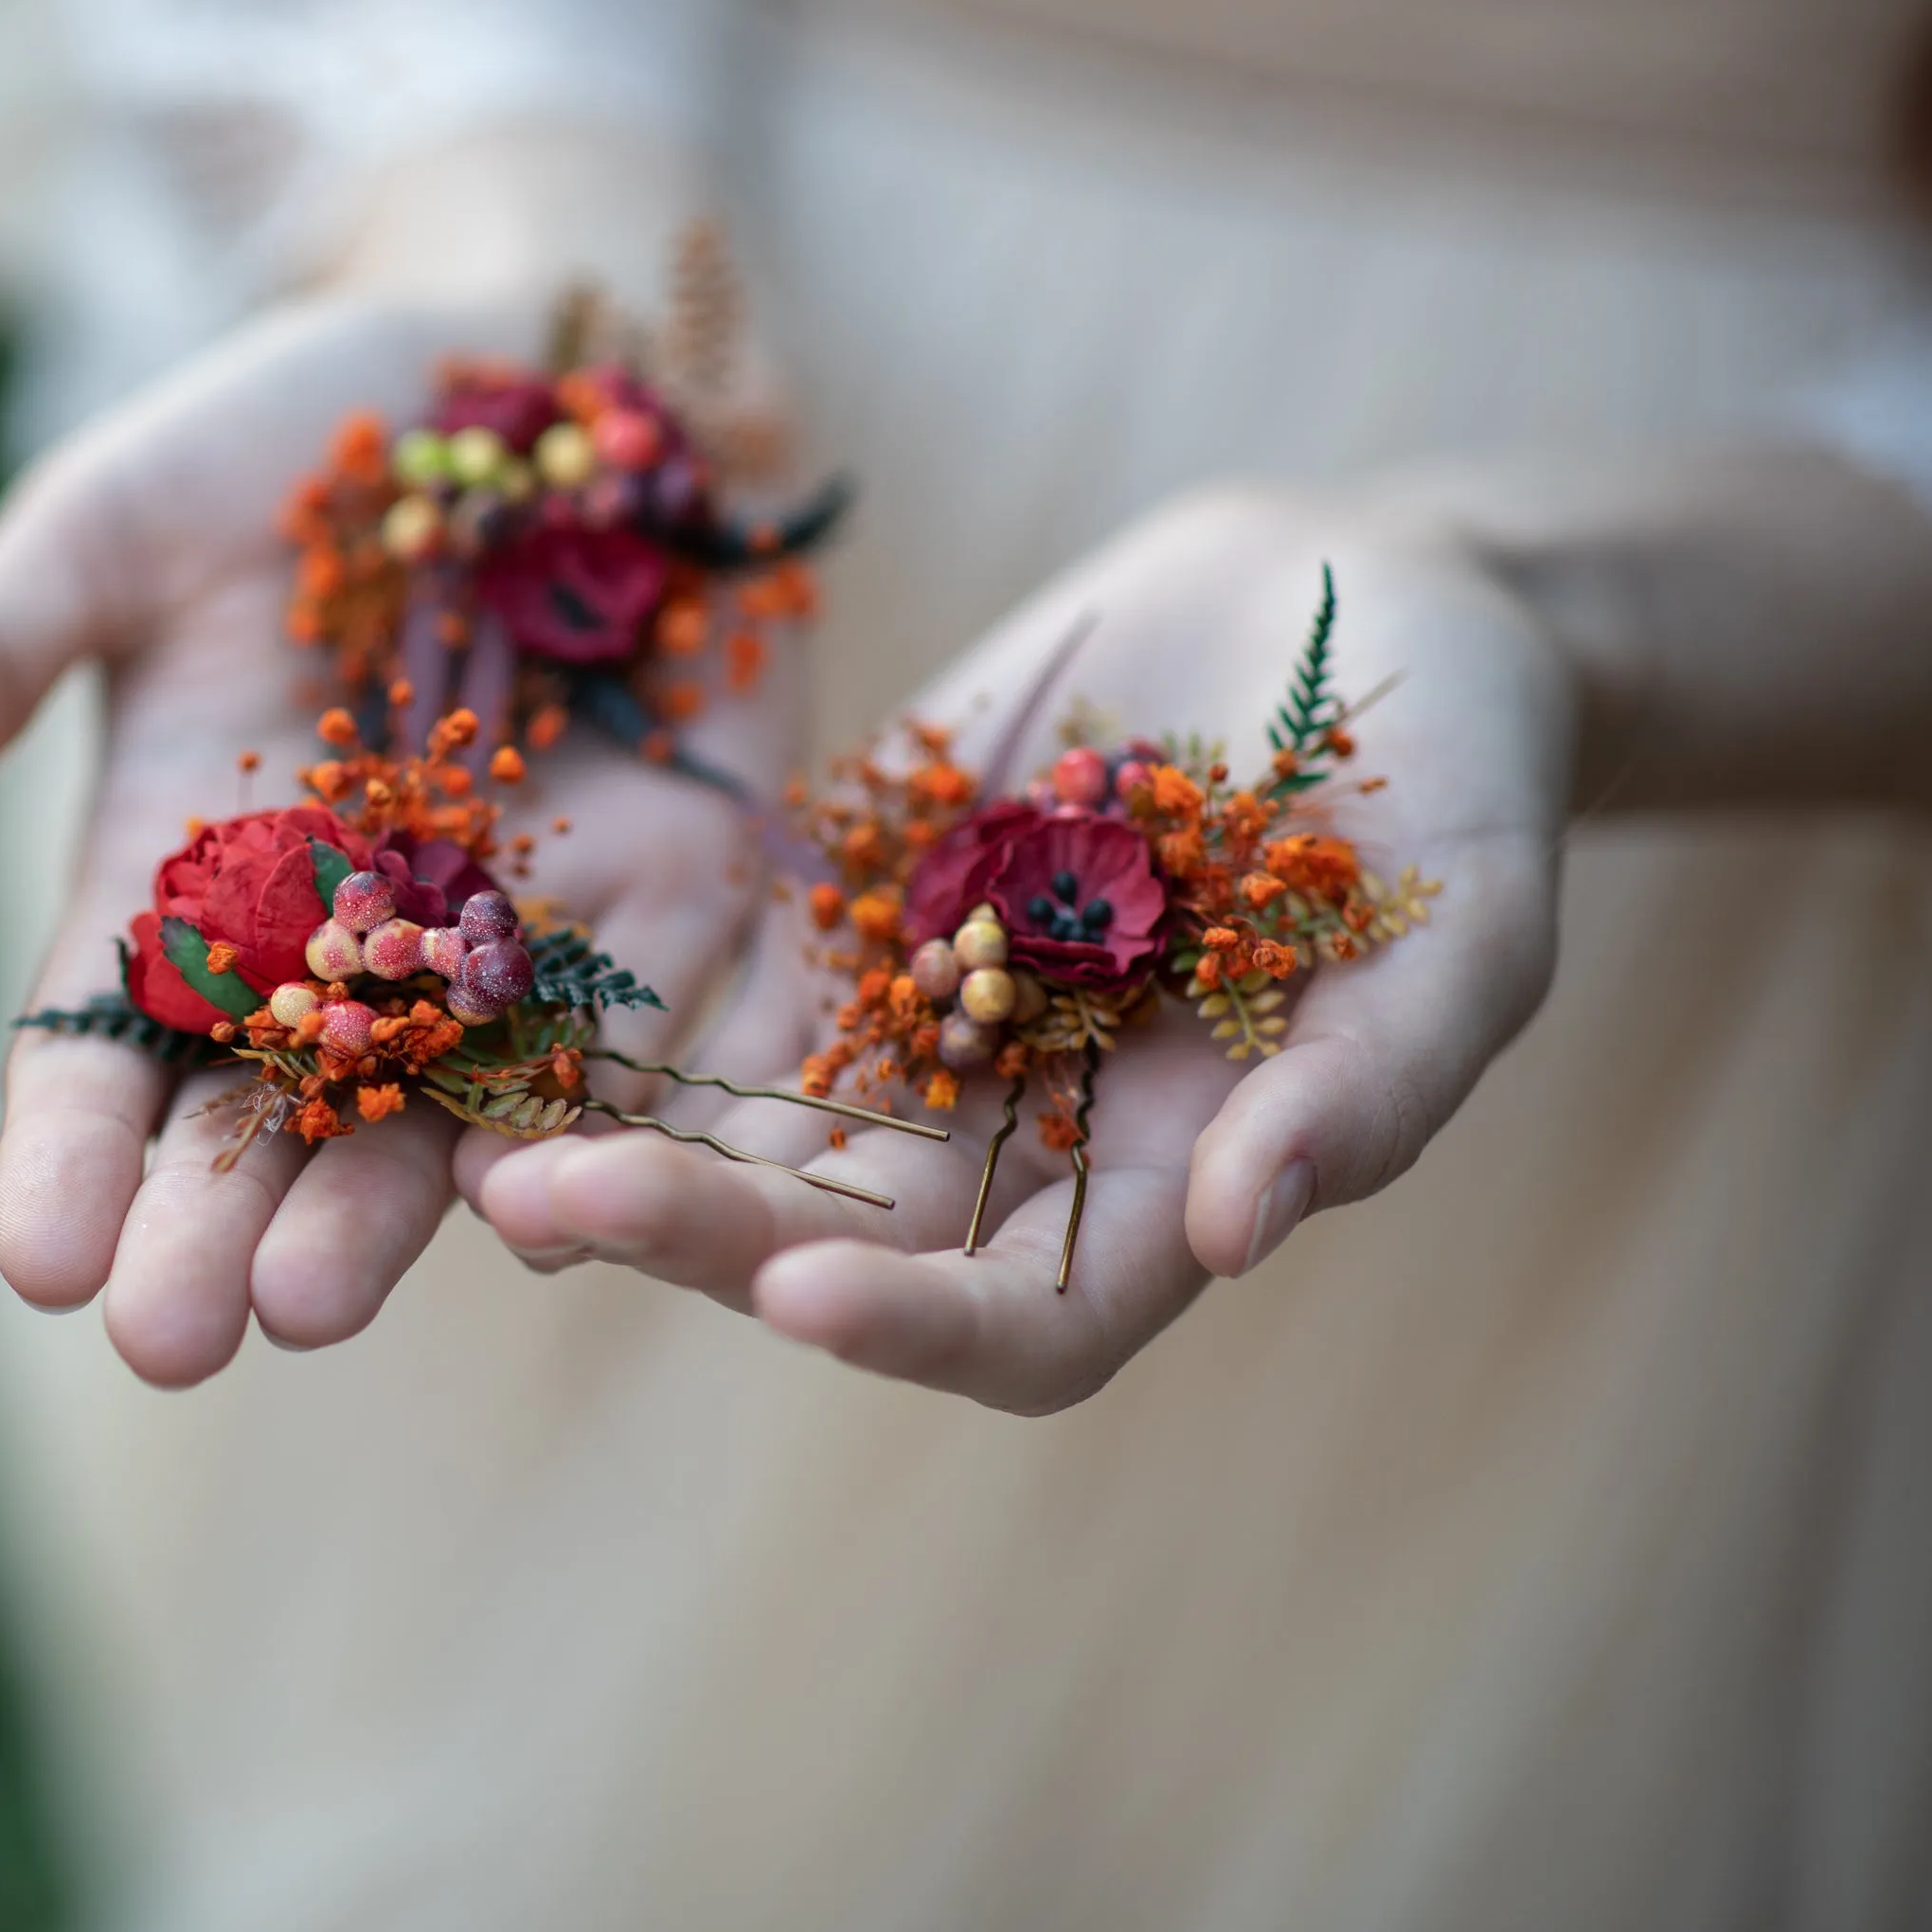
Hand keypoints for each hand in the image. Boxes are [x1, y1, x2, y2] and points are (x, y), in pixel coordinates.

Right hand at [0, 286, 799, 1386]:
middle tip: (169, 1340)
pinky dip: (614, 1124)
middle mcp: (337, 952)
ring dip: (383, 1217)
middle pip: (264, 1123)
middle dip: (213, 1232)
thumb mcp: (117, 517)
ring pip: (442, 1118)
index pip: (105, 1049)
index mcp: (182, 882)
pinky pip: (645, 1043)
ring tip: (315, 1301)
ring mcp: (503, 944)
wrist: (537, 359)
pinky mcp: (670, 905)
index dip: (67, 1154)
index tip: (33, 1259)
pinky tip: (569, 1204)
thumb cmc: (292, 434)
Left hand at [458, 484, 1579, 1412]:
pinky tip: (490, 989)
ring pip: (738, 1124)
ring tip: (463, 1134)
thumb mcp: (1467, 929)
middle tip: (539, 1204)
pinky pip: (710, 970)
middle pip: (834, 1240)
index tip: (800, 1295)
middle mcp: (1019, 1133)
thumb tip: (1240, 1238)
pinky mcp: (848, 894)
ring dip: (608, 1139)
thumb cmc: (1464, 780)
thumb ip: (1370, 1087)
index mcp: (1166, 1186)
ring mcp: (919, 1014)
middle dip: (690, 1231)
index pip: (1021, 1327)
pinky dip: (609, 1000)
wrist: (1366, 602)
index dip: (911, 1329)